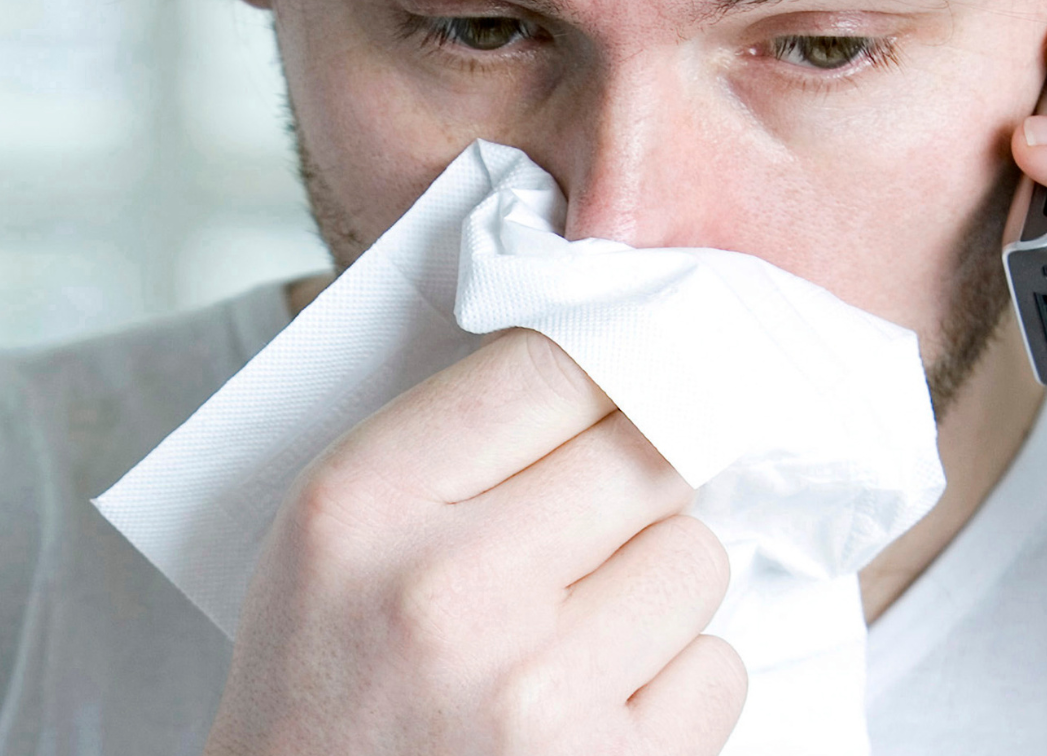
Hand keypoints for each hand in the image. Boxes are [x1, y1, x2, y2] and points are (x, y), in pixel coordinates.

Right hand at [207, 327, 744, 755]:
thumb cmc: (327, 684)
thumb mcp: (333, 533)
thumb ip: (452, 437)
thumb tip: (616, 344)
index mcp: (363, 503)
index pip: (553, 364)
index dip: (605, 368)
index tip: (620, 387)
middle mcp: (450, 593)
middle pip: (647, 453)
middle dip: (634, 482)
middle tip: (592, 522)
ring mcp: (538, 696)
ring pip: (696, 557)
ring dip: (658, 585)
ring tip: (576, 629)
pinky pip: (719, 669)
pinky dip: (677, 682)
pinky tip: (597, 702)